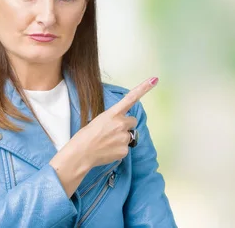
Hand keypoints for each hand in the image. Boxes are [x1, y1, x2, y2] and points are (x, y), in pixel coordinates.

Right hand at [49, 76, 157, 196]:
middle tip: (112, 132)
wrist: (80, 154)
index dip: (144, 88)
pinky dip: (119, 149)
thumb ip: (113, 119)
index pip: (130, 98)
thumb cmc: (85, 136)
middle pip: (132, 121)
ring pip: (129, 136)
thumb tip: (122, 126)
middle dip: (125, 126)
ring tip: (107, 142)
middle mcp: (121, 124)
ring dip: (121, 138)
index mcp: (113, 113)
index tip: (154, 80)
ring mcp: (124, 137)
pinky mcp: (124, 150)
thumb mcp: (99, 120)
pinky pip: (125, 148)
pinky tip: (108, 150)